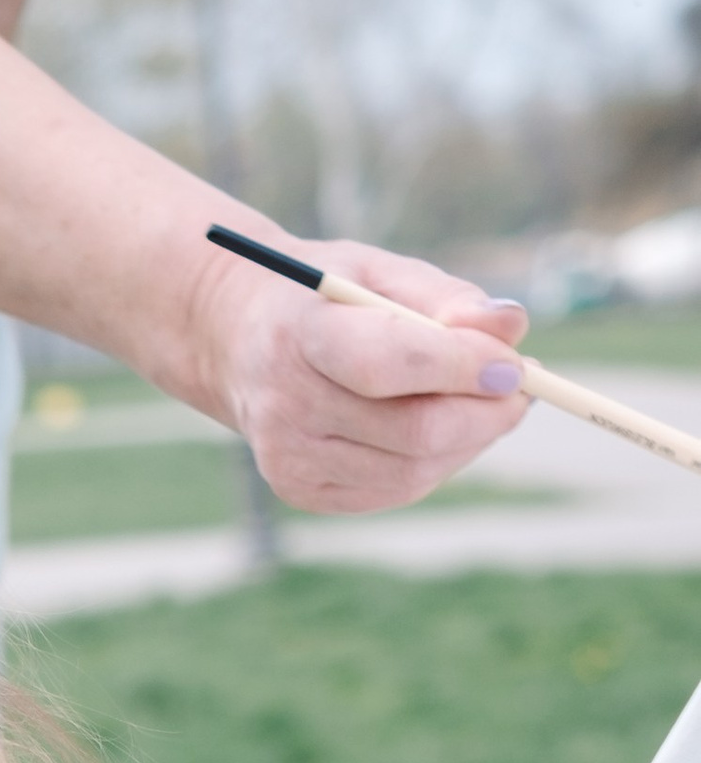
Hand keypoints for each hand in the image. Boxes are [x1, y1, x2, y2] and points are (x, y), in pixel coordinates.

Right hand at [206, 235, 528, 513]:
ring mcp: (288, 458)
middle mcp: (284, 406)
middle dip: (484, 413)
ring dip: (469, 439)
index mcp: (298, 335)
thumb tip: (512, 328)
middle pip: (411, 431)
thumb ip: (448, 297)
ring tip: (485, 403)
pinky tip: (441, 428)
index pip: (386, 364)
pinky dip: (437, 460)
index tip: (516, 364)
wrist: (239, 341)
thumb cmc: (327, 297)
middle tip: (523, 388)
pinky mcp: (302, 490)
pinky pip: (397, 489)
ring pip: (414, 470)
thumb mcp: (381, 273)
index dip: (460, 368)